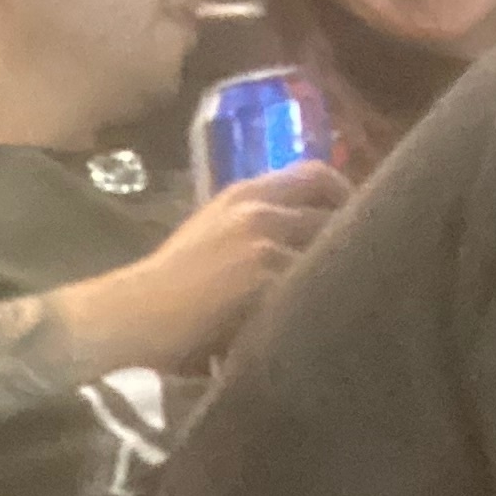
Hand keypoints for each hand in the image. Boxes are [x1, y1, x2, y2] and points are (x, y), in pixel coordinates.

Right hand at [72, 161, 350, 372]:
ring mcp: (263, 240)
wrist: (129, 317)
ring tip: (351, 300)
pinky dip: (324, 304)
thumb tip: (297, 247)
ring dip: (344, 275)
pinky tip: (328, 322)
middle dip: (356, 238)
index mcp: (243, 194)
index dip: (345, 196)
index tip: (358, 222)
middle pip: (335, 209)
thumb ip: (250, 230)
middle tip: (366, 268)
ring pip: (332, 249)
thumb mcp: (207, 239)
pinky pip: (315, 287)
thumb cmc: (163, 291)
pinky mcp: (264, 277)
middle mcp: (258, 207)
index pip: (316, 173)